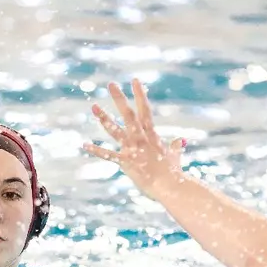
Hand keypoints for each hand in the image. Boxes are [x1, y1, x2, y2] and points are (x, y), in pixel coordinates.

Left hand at [84, 79, 185, 194]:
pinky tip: (85, 145)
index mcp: (152, 135)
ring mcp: (133, 149)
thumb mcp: (175, 156)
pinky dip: (96, 150)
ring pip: (116, 130)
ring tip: (93, 106)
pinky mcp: (126, 162)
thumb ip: (176, 147)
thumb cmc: (173, 173)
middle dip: (119, 99)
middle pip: (129, 114)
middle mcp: (141, 138)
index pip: (145, 110)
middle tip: (111, 83)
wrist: (171, 186)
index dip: (140, 95)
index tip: (135, 80)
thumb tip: (182, 140)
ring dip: (104, 118)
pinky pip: (109, 155)